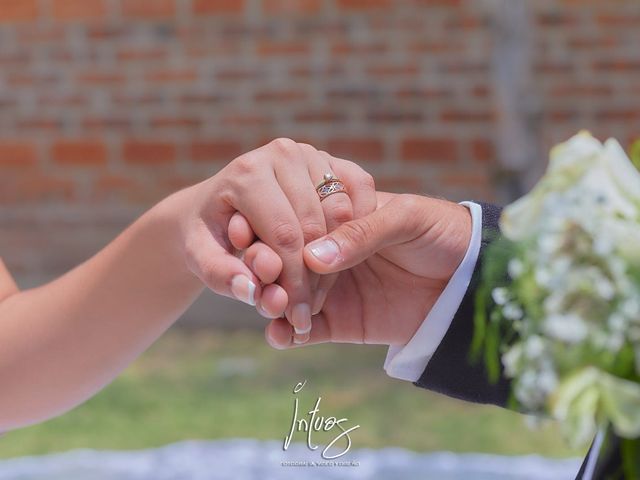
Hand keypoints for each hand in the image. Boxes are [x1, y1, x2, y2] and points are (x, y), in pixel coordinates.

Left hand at [171, 138, 375, 342]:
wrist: (219, 203)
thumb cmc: (209, 233)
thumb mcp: (201, 257)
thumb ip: (220, 276)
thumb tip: (250, 291)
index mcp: (249, 172)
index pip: (284, 235)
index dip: (294, 282)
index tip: (296, 318)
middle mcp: (284, 153)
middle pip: (315, 226)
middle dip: (314, 278)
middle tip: (309, 313)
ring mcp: (313, 153)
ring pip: (343, 216)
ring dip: (338, 263)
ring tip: (317, 295)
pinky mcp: (335, 161)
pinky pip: (360, 201)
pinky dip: (356, 236)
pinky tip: (335, 267)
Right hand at [230, 192, 470, 345]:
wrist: (474, 280)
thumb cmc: (442, 233)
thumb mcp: (407, 219)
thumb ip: (362, 232)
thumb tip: (313, 256)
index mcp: (337, 217)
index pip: (296, 220)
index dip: (272, 227)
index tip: (248, 233)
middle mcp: (327, 252)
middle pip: (282, 259)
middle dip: (265, 268)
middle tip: (258, 277)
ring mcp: (329, 288)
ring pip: (286, 294)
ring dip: (271, 301)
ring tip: (269, 306)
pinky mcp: (337, 323)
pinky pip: (303, 331)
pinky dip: (285, 334)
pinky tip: (280, 334)